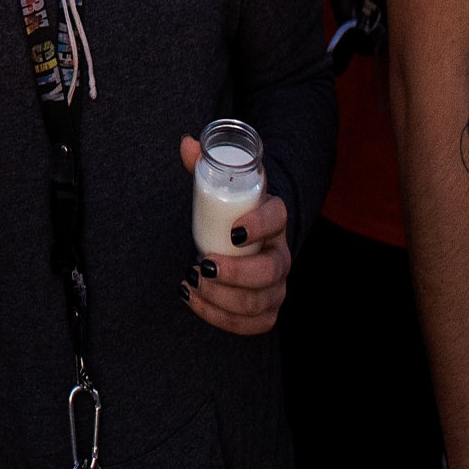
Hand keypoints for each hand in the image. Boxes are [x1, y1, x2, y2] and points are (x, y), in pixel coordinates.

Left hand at [179, 138, 290, 334]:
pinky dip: (221, 318)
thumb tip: (187, 143)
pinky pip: (252, 325)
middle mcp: (281, 255)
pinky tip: (194, 300)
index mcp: (274, 219)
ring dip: (224, 299)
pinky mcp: (266, 311)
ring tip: (191, 282)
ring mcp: (277, 287)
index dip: (259, 224)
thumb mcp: (222, 187)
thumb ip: (204, 165)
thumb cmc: (231, 211)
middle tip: (201, 265)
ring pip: (261, 302)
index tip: (233, 231)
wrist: (246, 240)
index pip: (278, 217)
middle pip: (271, 271)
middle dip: (237, 273)